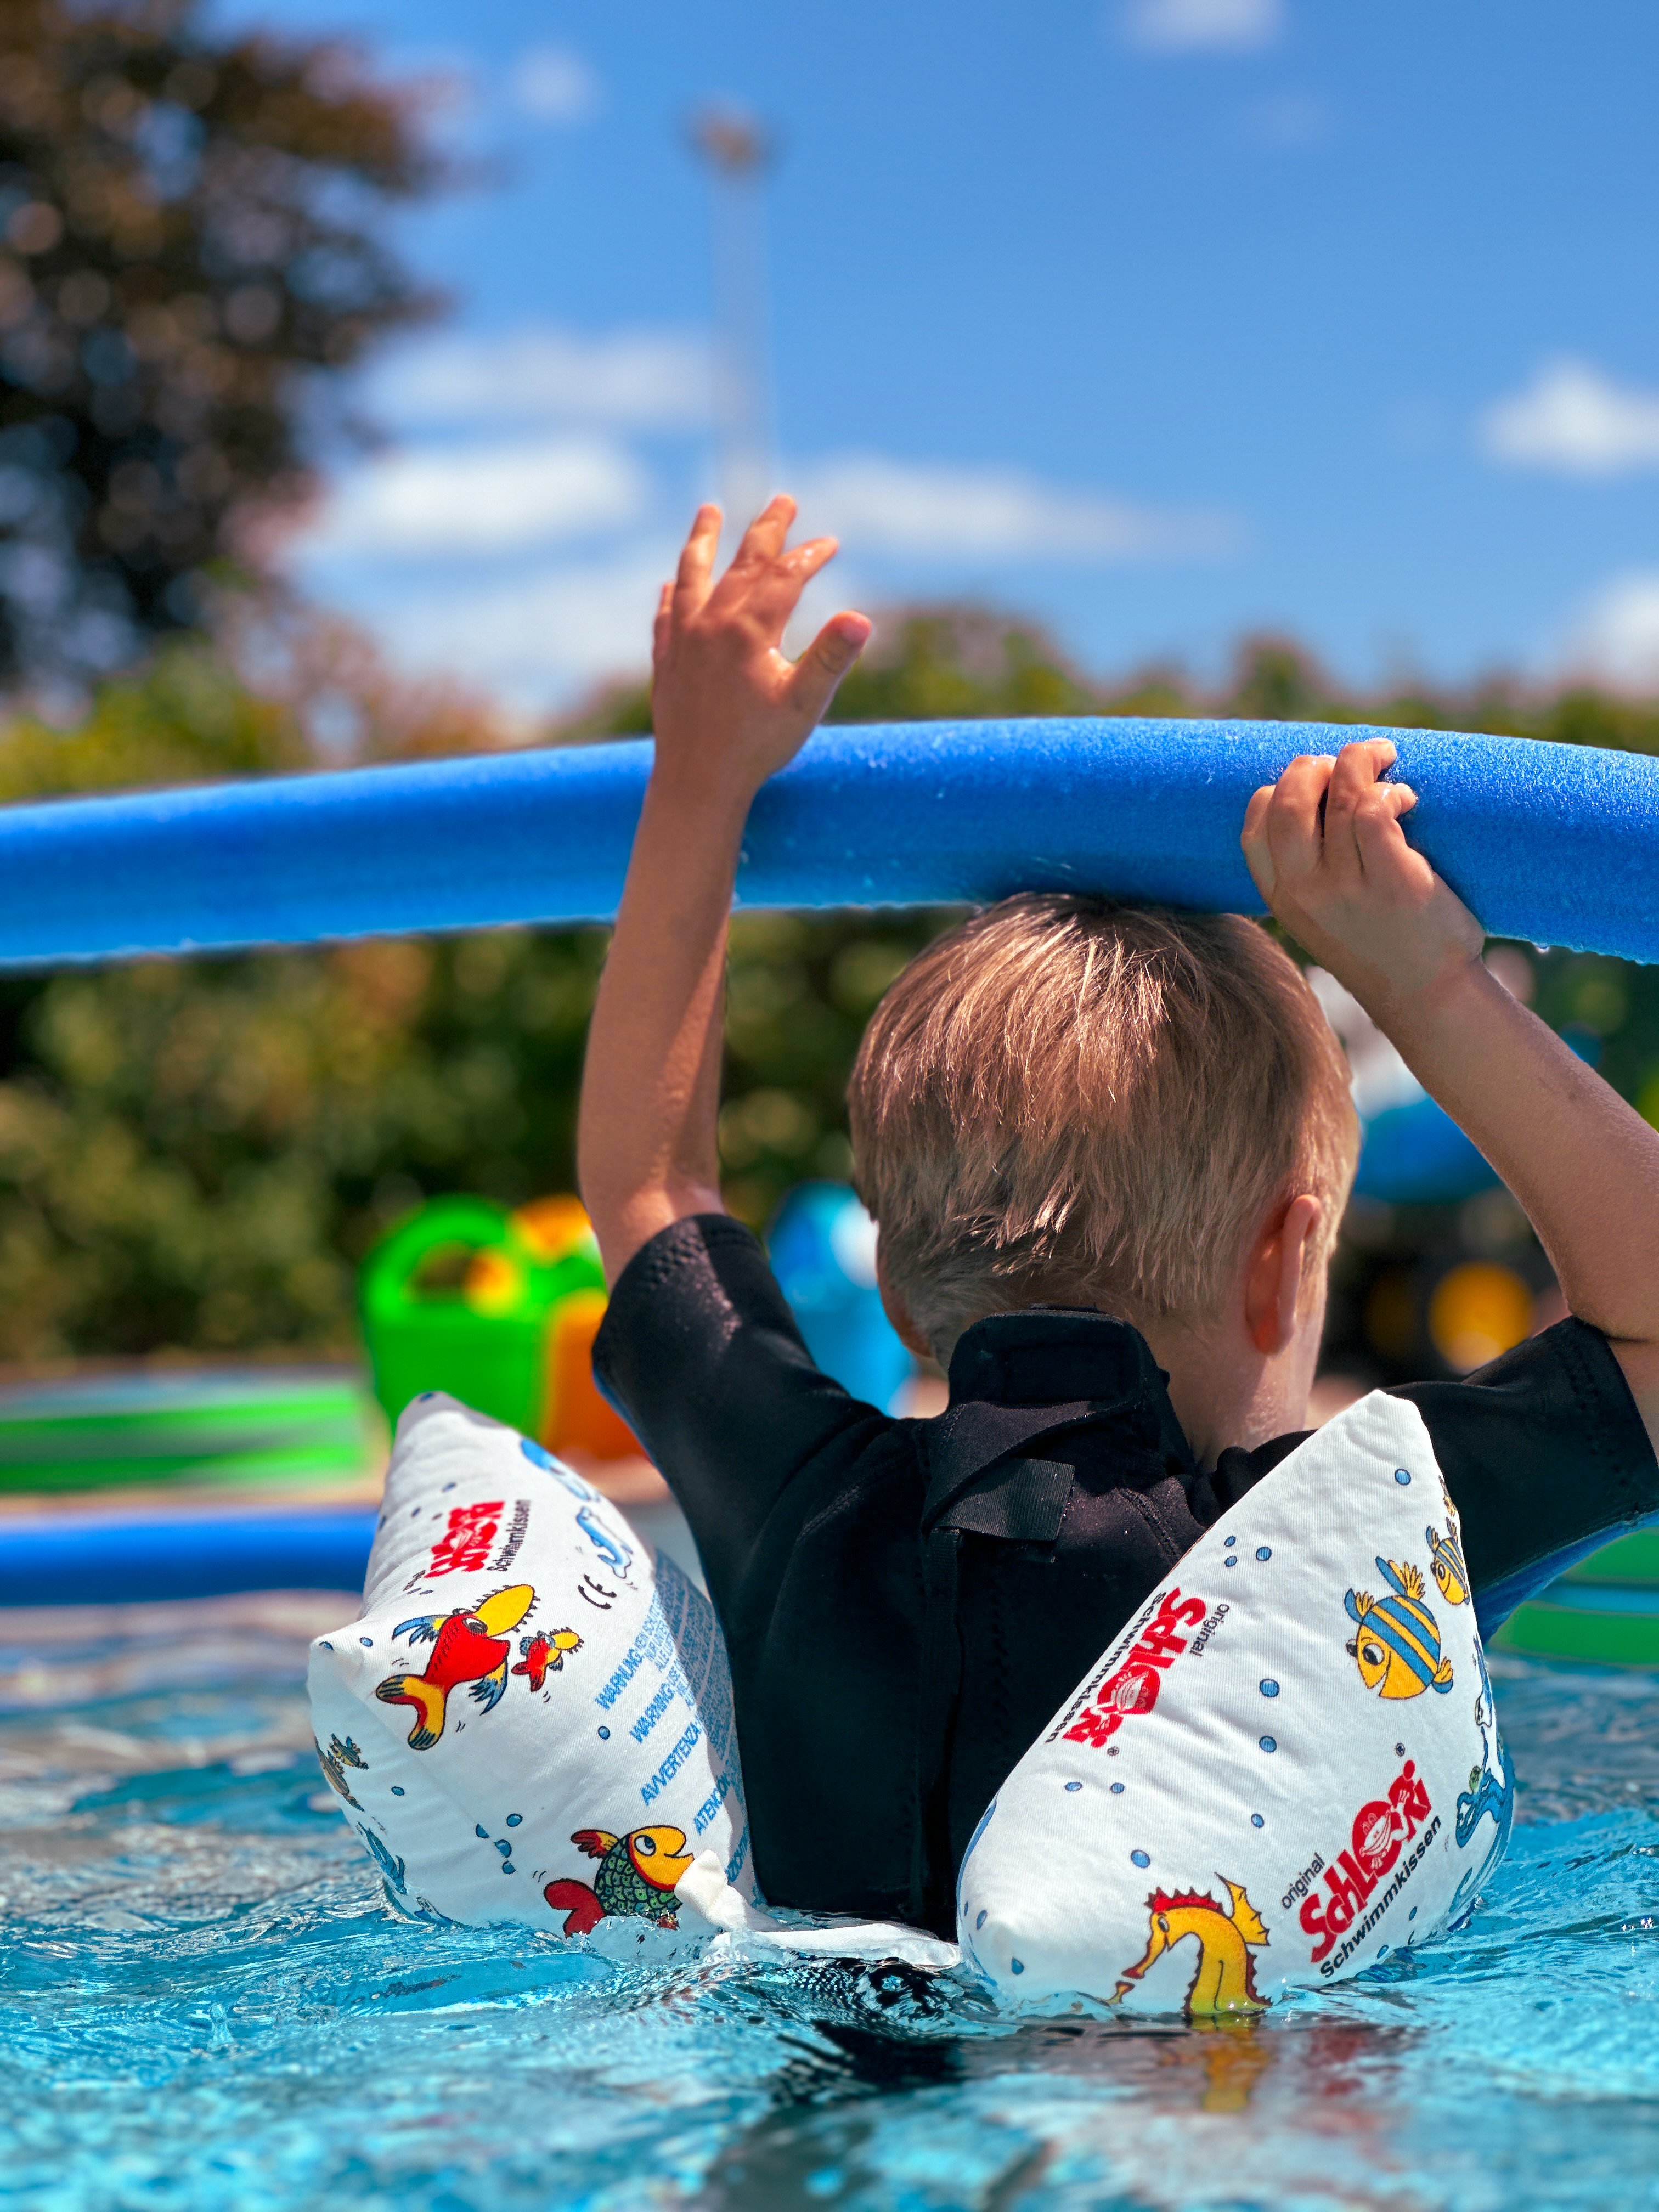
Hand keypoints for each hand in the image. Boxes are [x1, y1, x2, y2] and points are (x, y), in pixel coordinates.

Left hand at [650, 496, 870, 805]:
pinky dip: (672, 594)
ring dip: (702, 539)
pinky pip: (667, 615)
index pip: (785, 576)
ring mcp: (684, 640)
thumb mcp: (804, 705)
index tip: (831, 543)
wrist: (697, 783)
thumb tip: (862, 618)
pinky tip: (671, 584)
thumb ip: (831, 658)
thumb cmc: (755, 747)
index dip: (810, 555)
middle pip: (742, 563)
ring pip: (692, 575)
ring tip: (708, 511)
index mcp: (749, 629)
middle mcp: (711, 624)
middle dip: (766, 529)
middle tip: (785, 501)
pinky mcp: (666, 661)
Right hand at [1241, 738, 1483, 1013]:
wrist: (1427, 994)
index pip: (1256, 824)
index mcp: (1283, 896)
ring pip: (1341, 794)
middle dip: (1313, 765)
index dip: (1279, 789)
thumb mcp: (1323, 916)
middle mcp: (1307, 891)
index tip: (1314, 787)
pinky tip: (1407, 797)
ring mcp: (1348, 887)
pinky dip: (1390, 791)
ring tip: (1385, 763)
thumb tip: (1322, 798)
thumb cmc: (1382, 944)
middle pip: (1287, 800)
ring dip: (1363, 762)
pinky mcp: (1394, 881)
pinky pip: (1375, 811)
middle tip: (1345, 764)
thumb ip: (1310, 872)